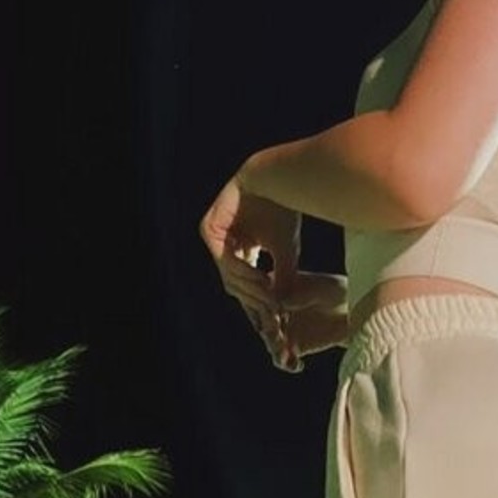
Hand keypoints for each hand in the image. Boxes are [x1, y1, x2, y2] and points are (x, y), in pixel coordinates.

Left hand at [198, 173, 301, 356]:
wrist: (278, 179)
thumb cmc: (284, 210)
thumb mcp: (287, 252)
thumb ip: (282, 278)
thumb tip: (283, 306)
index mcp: (239, 249)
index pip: (244, 283)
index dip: (258, 301)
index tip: (275, 318)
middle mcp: (225, 244)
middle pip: (235, 283)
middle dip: (255, 299)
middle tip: (273, 313)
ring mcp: (215, 235)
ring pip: (228, 274)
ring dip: (251, 287)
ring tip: (271, 296)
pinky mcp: (210, 227)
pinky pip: (223, 257)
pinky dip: (242, 270)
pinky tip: (261, 278)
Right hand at [270, 271, 349, 363]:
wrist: (355, 312)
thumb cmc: (338, 291)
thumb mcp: (322, 289)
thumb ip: (301, 293)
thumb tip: (279, 300)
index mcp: (277, 286)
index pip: (262, 298)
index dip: (265, 308)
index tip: (275, 316)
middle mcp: (275, 308)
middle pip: (262, 321)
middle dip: (268, 331)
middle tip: (279, 338)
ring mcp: (282, 328)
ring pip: (270, 342)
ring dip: (275, 349)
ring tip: (286, 354)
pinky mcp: (293, 347)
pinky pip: (283, 359)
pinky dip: (286, 363)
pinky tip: (298, 365)